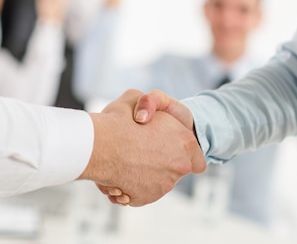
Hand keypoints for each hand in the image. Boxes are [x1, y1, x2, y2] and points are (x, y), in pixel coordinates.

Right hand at [78, 90, 205, 206]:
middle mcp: (179, 166)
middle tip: (141, 152)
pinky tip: (118, 173)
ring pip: (156, 182)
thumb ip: (148, 104)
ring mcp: (163, 185)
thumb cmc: (117, 120)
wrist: (99, 146)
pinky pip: (139, 193)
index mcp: (185, 141)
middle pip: (176, 170)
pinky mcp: (145, 198)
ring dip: (144, 174)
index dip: (186, 153)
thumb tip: (144, 112)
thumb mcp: (135, 97)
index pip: (197, 158)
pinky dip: (131, 186)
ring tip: (124, 160)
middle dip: (162, 163)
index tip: (172, 149)